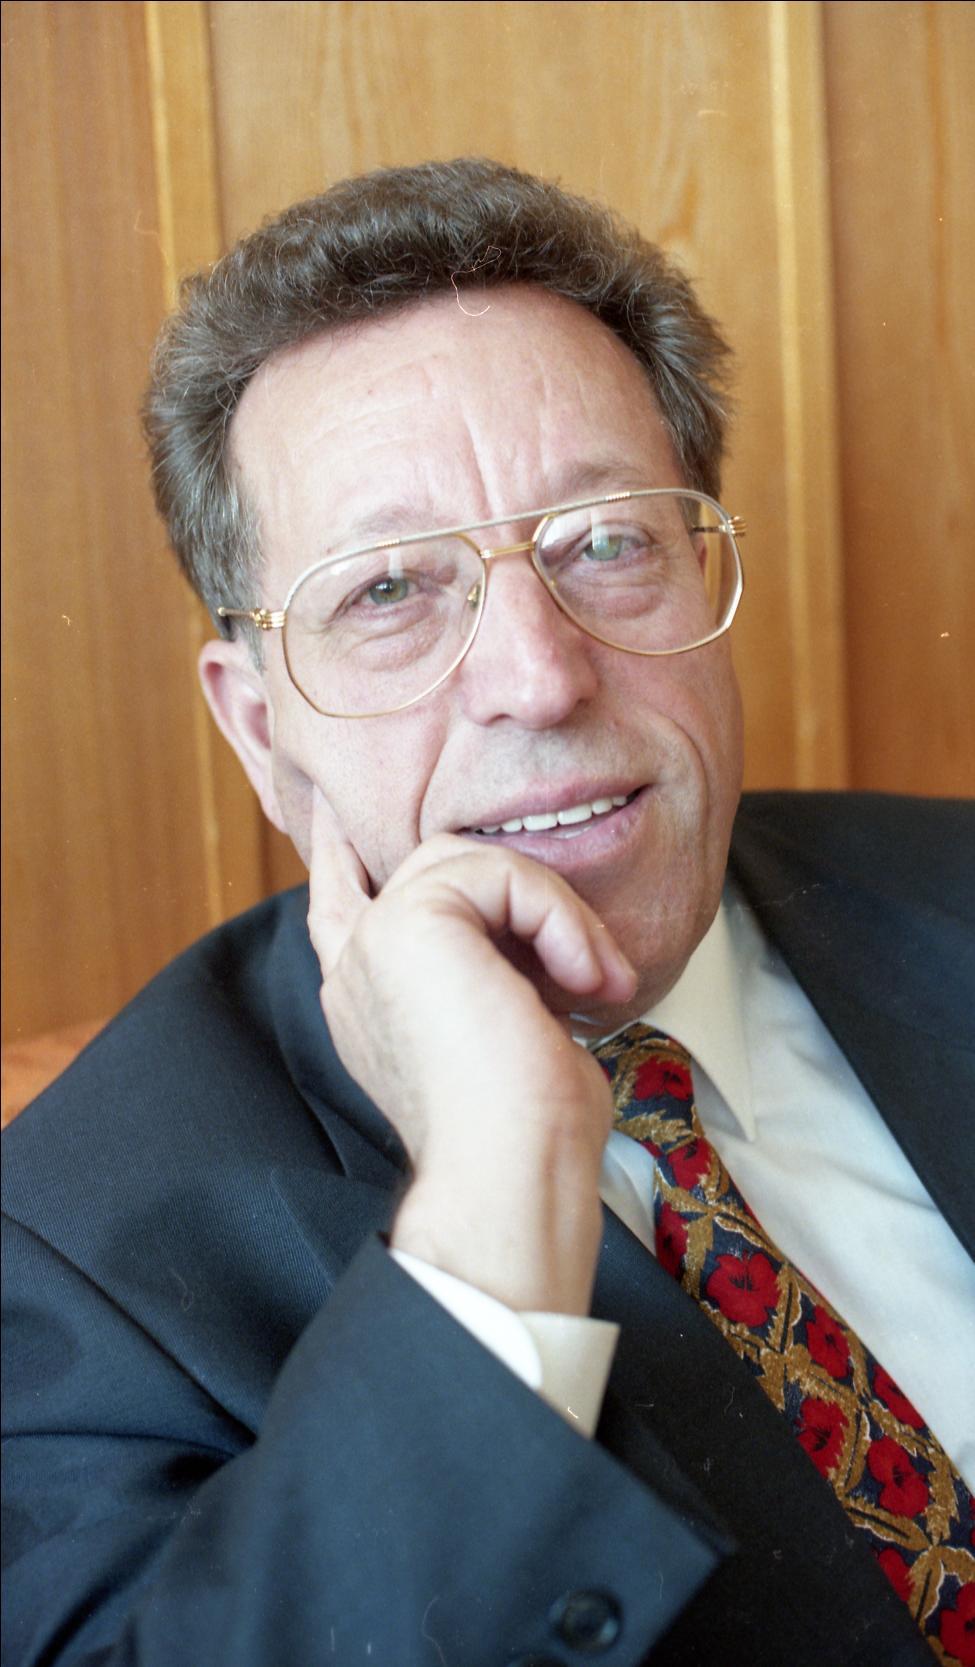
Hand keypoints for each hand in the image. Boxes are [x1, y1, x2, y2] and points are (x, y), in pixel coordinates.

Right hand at [308, 791, 635, 1312]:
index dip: (340, 850)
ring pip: (471, 857)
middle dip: (515, 882)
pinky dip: (559, 918)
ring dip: (553, 912)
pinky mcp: (410, 920)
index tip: (340, 810)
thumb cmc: (528, 1131)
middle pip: (427, 862)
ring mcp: (374, 940)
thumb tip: (543, 938)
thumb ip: (493, 971)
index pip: (337, 900)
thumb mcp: (503, 1029)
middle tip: (587, 961)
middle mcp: (356, 967)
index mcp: (365, 999)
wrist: (511, 1171)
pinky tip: (580, 979)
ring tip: (592, 980)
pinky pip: (503, 872)